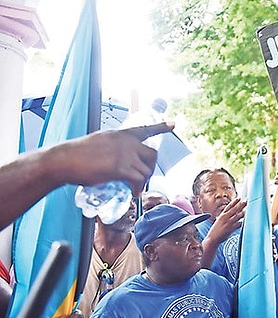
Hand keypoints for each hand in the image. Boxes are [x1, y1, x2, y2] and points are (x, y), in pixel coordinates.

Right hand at [54, 122, 173, 195]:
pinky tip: (133, 193)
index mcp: (120, 134)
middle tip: (144, 178)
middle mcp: (126, 142)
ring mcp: (124, 154)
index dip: (161, 127)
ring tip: (135, 188)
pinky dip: (138, 189)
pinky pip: (138, 180)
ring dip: (144, 182)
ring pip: (146, 170)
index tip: (174, 124)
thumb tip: (119, 158)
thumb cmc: (76, 154)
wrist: (64, 160)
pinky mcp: (120, 168)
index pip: (145, 129)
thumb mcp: (99, 142)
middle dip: (152, 167)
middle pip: (152, 154)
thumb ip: (113, 147)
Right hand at [208, 197, 245, 241]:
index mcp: (221, 215)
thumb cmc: (215, 231)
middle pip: (235, 209)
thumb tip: (232, 214)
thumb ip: (225, 217)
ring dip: (244, 211)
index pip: (229, 206)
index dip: (234, 201)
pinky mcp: (231, 228)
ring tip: (248, 208)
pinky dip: (243, 221)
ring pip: (238, 215)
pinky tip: (246, 219)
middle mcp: (225, 217)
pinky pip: (239, 223)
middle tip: (246, 200)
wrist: (212, 238)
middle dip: (241, 204)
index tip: (239, 198)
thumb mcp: (219, 221)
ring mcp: (228, 223)